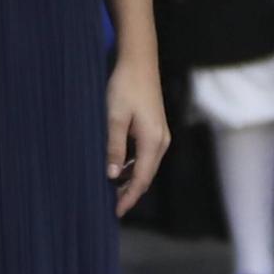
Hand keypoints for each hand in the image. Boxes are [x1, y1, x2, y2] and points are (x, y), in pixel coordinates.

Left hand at [105, 53, 169, 218]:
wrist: (139, 61)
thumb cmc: (125, 86)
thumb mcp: (115, 117)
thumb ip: (114, 147)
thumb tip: (113, 176)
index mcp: (153, 141)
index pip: (142, 179)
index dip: (129, 198)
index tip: (116, 213)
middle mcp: (161, 141)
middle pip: (147, 176)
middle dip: (131, 192)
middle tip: (112, 206)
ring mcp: (161, 134)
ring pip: (147, 166)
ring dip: (133, 180)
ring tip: (113, 191)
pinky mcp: (156, 127)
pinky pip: (147, 156)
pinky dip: (136, 167)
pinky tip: (121, 168)